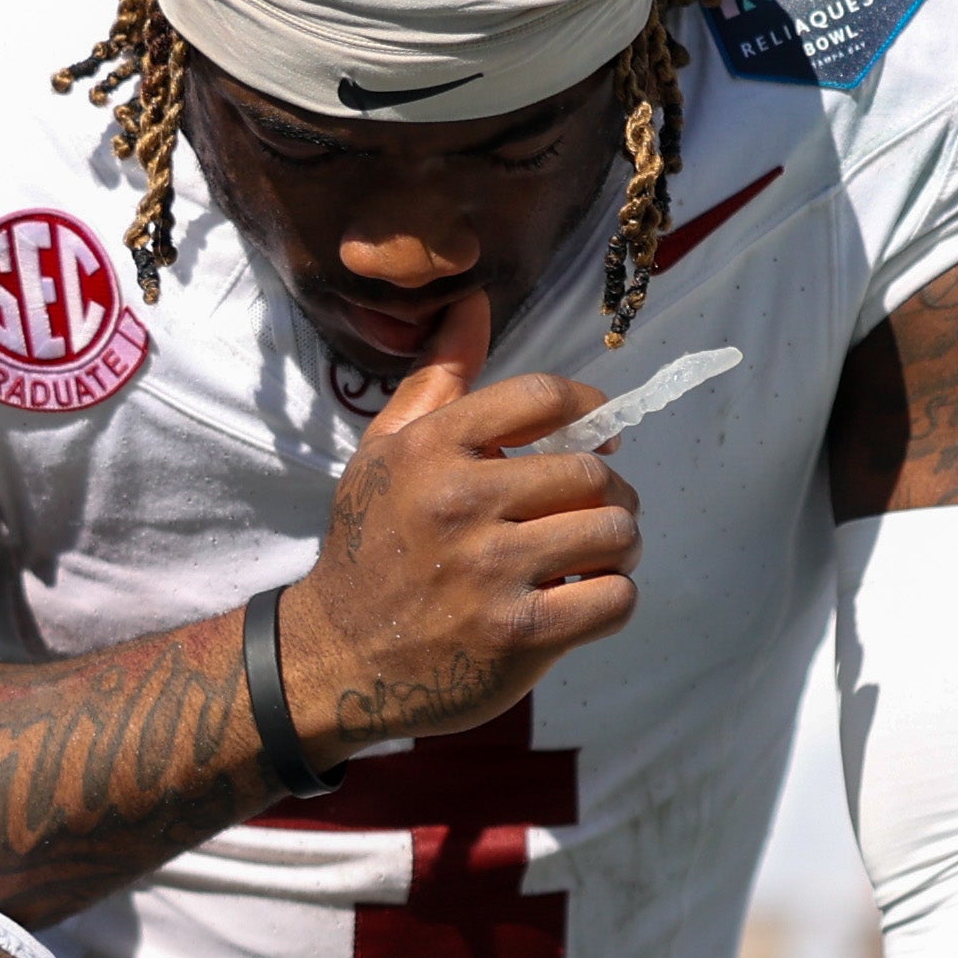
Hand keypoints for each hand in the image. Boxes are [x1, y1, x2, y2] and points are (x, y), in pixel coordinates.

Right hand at [273, 303, 640, 754]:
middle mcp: (461, 503)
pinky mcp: (517, 635)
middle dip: (612, 491)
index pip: (543, 398)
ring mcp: (490, 572)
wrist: (337, 658)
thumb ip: (437, 379)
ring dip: (621, 545)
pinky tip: (586, 600)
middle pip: (592, 473)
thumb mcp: (383, 453)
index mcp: (432, 449)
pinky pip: (613, 599)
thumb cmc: (369, 547)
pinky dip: (614, 598)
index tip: (603, 431)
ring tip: (597, 555)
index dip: (591, 409)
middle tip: (596, 510)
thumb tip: (475, 300)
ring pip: (614, 534)